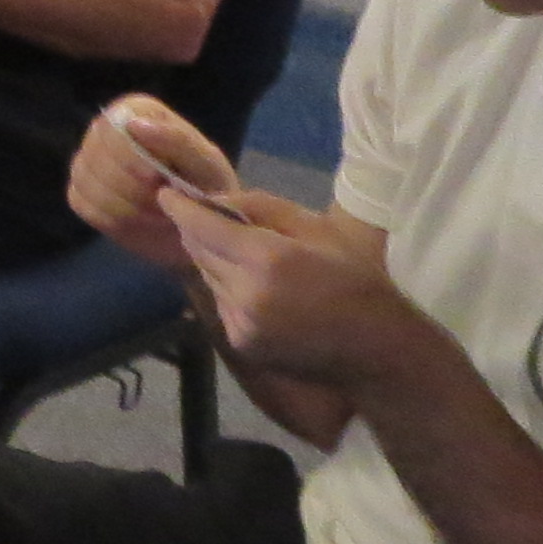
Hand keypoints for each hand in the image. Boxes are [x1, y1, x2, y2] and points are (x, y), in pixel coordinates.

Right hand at [70, 94, 240, 272]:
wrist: (199, 225)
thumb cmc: (207, 186)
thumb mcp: (206, 164)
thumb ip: (177, 140)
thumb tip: (134, 124)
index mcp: (135, 110)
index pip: (111, 129)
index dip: (130, 159)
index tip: (157, 181)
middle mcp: (104, 129)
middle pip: (97, 158)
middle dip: (132, 190)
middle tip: (165, 204)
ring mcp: (88, 160)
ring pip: (87, 184)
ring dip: (125, 209)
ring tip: (156, 214)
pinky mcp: (80, 190)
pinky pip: (82, 204)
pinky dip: (111, 220)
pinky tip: (137, 221)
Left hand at [168, 190, 426, 389]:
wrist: (377, 349)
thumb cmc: (353, 279)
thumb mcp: (315, 228)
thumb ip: (261, 208)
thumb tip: (213, 201)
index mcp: (266, 259)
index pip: (203, 227)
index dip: (180, 208)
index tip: (165, 194)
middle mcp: (245, 294)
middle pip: (198, 252)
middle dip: (196, 232)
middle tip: (204, 217)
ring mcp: (240, 324)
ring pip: (207, 278)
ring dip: (214, 262)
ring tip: (241, 254)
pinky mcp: (242, 345)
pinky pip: (220, 305)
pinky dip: (227, 290)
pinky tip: (255, 288)